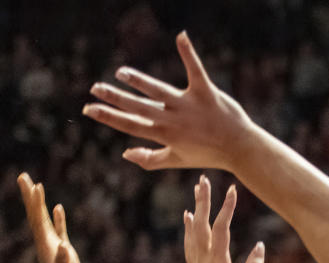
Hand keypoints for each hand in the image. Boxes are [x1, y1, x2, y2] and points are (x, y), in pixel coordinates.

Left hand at [18, 174, 83, 262]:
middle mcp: (46, 245)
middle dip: (31, 196)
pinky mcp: (64, 253)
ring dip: (40, 203)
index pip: (38, 221)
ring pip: (45, 220)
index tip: (34, 185)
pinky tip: (58, 208)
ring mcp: (55, 248)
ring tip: (37, 185)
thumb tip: (63, 246)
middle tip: (23, 176)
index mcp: (45, 248)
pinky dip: (58, 218)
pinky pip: (60, 230)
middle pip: (36, 216)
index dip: (36, 204)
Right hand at [86, 32, 253, 171]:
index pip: (130, 125)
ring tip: (122, 73)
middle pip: (138, 106)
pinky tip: (180, 36)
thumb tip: (125, 154)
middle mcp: (173, 120)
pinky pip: (195, 70)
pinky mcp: (206, 92)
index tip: (89, 109)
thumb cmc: (207, 154)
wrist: (239, 148)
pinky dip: (188, 53)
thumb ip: (150, 158)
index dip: (108, 117)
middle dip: (114, 97)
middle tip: (95, 88)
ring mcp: (189, 105)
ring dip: (139, 80)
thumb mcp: (176, 160)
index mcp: (164, 135)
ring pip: (158, 90)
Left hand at [183, 176, 265, 262]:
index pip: (222, 229)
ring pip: (194, 231)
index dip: (226, 209)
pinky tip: (188, 218)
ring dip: (196, 209)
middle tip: (204, 179)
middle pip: (203, 224)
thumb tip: (261, 246)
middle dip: (204, 200)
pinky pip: (189, 243)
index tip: (232, 190)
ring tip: (197, 190)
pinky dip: (188, 228)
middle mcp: (204, 261)